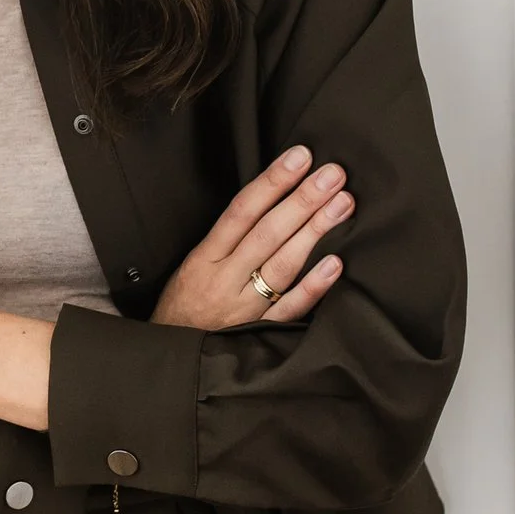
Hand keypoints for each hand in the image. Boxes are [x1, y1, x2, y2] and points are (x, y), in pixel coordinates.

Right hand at [152, 145, 350, 329]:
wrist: (171, 356)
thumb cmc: (184, 304)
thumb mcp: (193, 264)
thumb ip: (227, 239)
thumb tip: (272, 200)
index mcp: (205, 257)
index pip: (241, 211)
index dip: (271, 182)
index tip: (299, 157)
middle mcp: (224, 279)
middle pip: (266, 234)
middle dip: (302, 200)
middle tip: (332, 175)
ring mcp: (243, 308)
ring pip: (281, 266)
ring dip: (314, 232)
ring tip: (342, 204)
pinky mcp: (258, 335)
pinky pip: (289, 310)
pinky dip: (312, 287)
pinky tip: (335, 263)